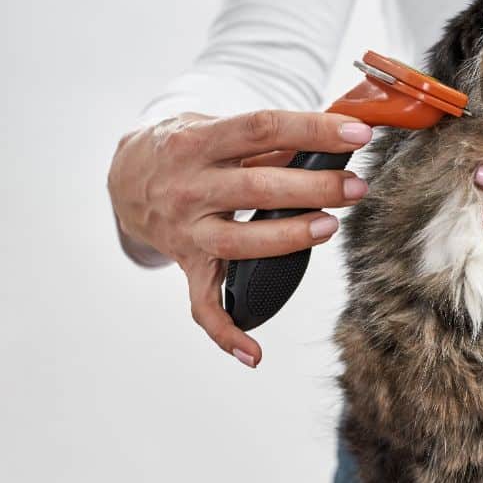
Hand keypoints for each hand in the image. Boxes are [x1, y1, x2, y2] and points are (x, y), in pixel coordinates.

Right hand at [107, 110, 373, 366]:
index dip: (312, 131)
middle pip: (257, 188)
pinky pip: (203, 306)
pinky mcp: (188, 266)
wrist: (125, 177)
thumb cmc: (184, 148)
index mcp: (196, 142)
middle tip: (356, 186)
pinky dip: (226, 333)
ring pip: (239, 242)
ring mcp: (187, 231)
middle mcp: (188, 188)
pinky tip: (254, 353)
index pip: (261, 128)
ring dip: (289, 238)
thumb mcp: (214, 128)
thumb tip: (330, 143)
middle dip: (314, 188)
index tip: (357, 134)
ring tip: (331, 227)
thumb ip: (266, 140)